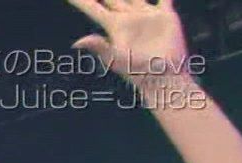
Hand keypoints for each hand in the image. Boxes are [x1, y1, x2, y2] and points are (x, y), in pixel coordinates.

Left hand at [66, 0, 190, 84]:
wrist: (164, 77)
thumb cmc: (139, 72)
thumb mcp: (116, 59)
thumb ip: (98, 47)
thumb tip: (76, 43)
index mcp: (113, 25)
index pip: (91, 7)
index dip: (78, 0)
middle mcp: (127, 18)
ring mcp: (145, 16)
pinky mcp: (164, 16)